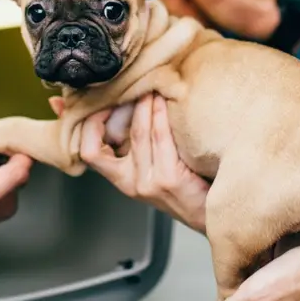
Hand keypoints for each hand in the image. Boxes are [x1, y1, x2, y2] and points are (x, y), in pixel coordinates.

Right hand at [54, 93, 208, 232]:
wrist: (210, 213)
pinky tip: (165, 102)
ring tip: (152, 88)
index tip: (101, 105)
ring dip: (144, 104)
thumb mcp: (150, 169)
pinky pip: (161, 136)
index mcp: (121, 179)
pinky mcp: (169, 178)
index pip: (89, 152)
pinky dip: (161, 114)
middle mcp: (130, 182)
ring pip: (139, 132)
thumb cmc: (183, 188)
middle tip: (126, 87)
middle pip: (112, 138)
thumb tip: (108, 107)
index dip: (89, 126)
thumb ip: (134, 145)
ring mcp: (149, 182)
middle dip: (115, 108)